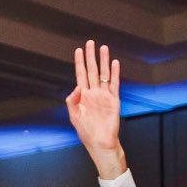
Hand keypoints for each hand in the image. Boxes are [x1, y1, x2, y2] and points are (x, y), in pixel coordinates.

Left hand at [65, 40, 125, 175]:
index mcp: (82, 96)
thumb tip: (76, 87)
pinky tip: (114, 63)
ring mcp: (104, 96)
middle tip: (90, 43)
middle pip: (92, 70)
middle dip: (91, 56)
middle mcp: (93, 93)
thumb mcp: (74, 117)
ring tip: (103, 48)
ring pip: (104, 74)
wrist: (100, 143)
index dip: (79, 62)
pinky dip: (114, 73)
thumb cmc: (86, 133)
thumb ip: (72, 101)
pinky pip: (114, 84)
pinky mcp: (113, 100)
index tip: (78, 50)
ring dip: (103, 61)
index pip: (80, 74)